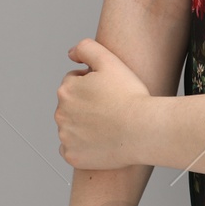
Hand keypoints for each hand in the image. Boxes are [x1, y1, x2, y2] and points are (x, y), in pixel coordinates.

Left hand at [56, 38, 151, 169]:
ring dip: (85, 125)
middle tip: (111, 109)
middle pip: (72, 105)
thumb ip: (86, 48)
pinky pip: (73, 149)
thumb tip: (71, 54)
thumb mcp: (110, 60)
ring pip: (72, 127)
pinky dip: (83, 147)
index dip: (95, 85)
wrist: (144, 130)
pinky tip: (101, 142)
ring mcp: (66, 137)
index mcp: (66, 90)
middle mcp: (60, 114)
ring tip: (110, 126)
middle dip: (87, 105)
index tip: (110, 92)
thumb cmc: (131, 97)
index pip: (74, 82)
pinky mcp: (73, 156)